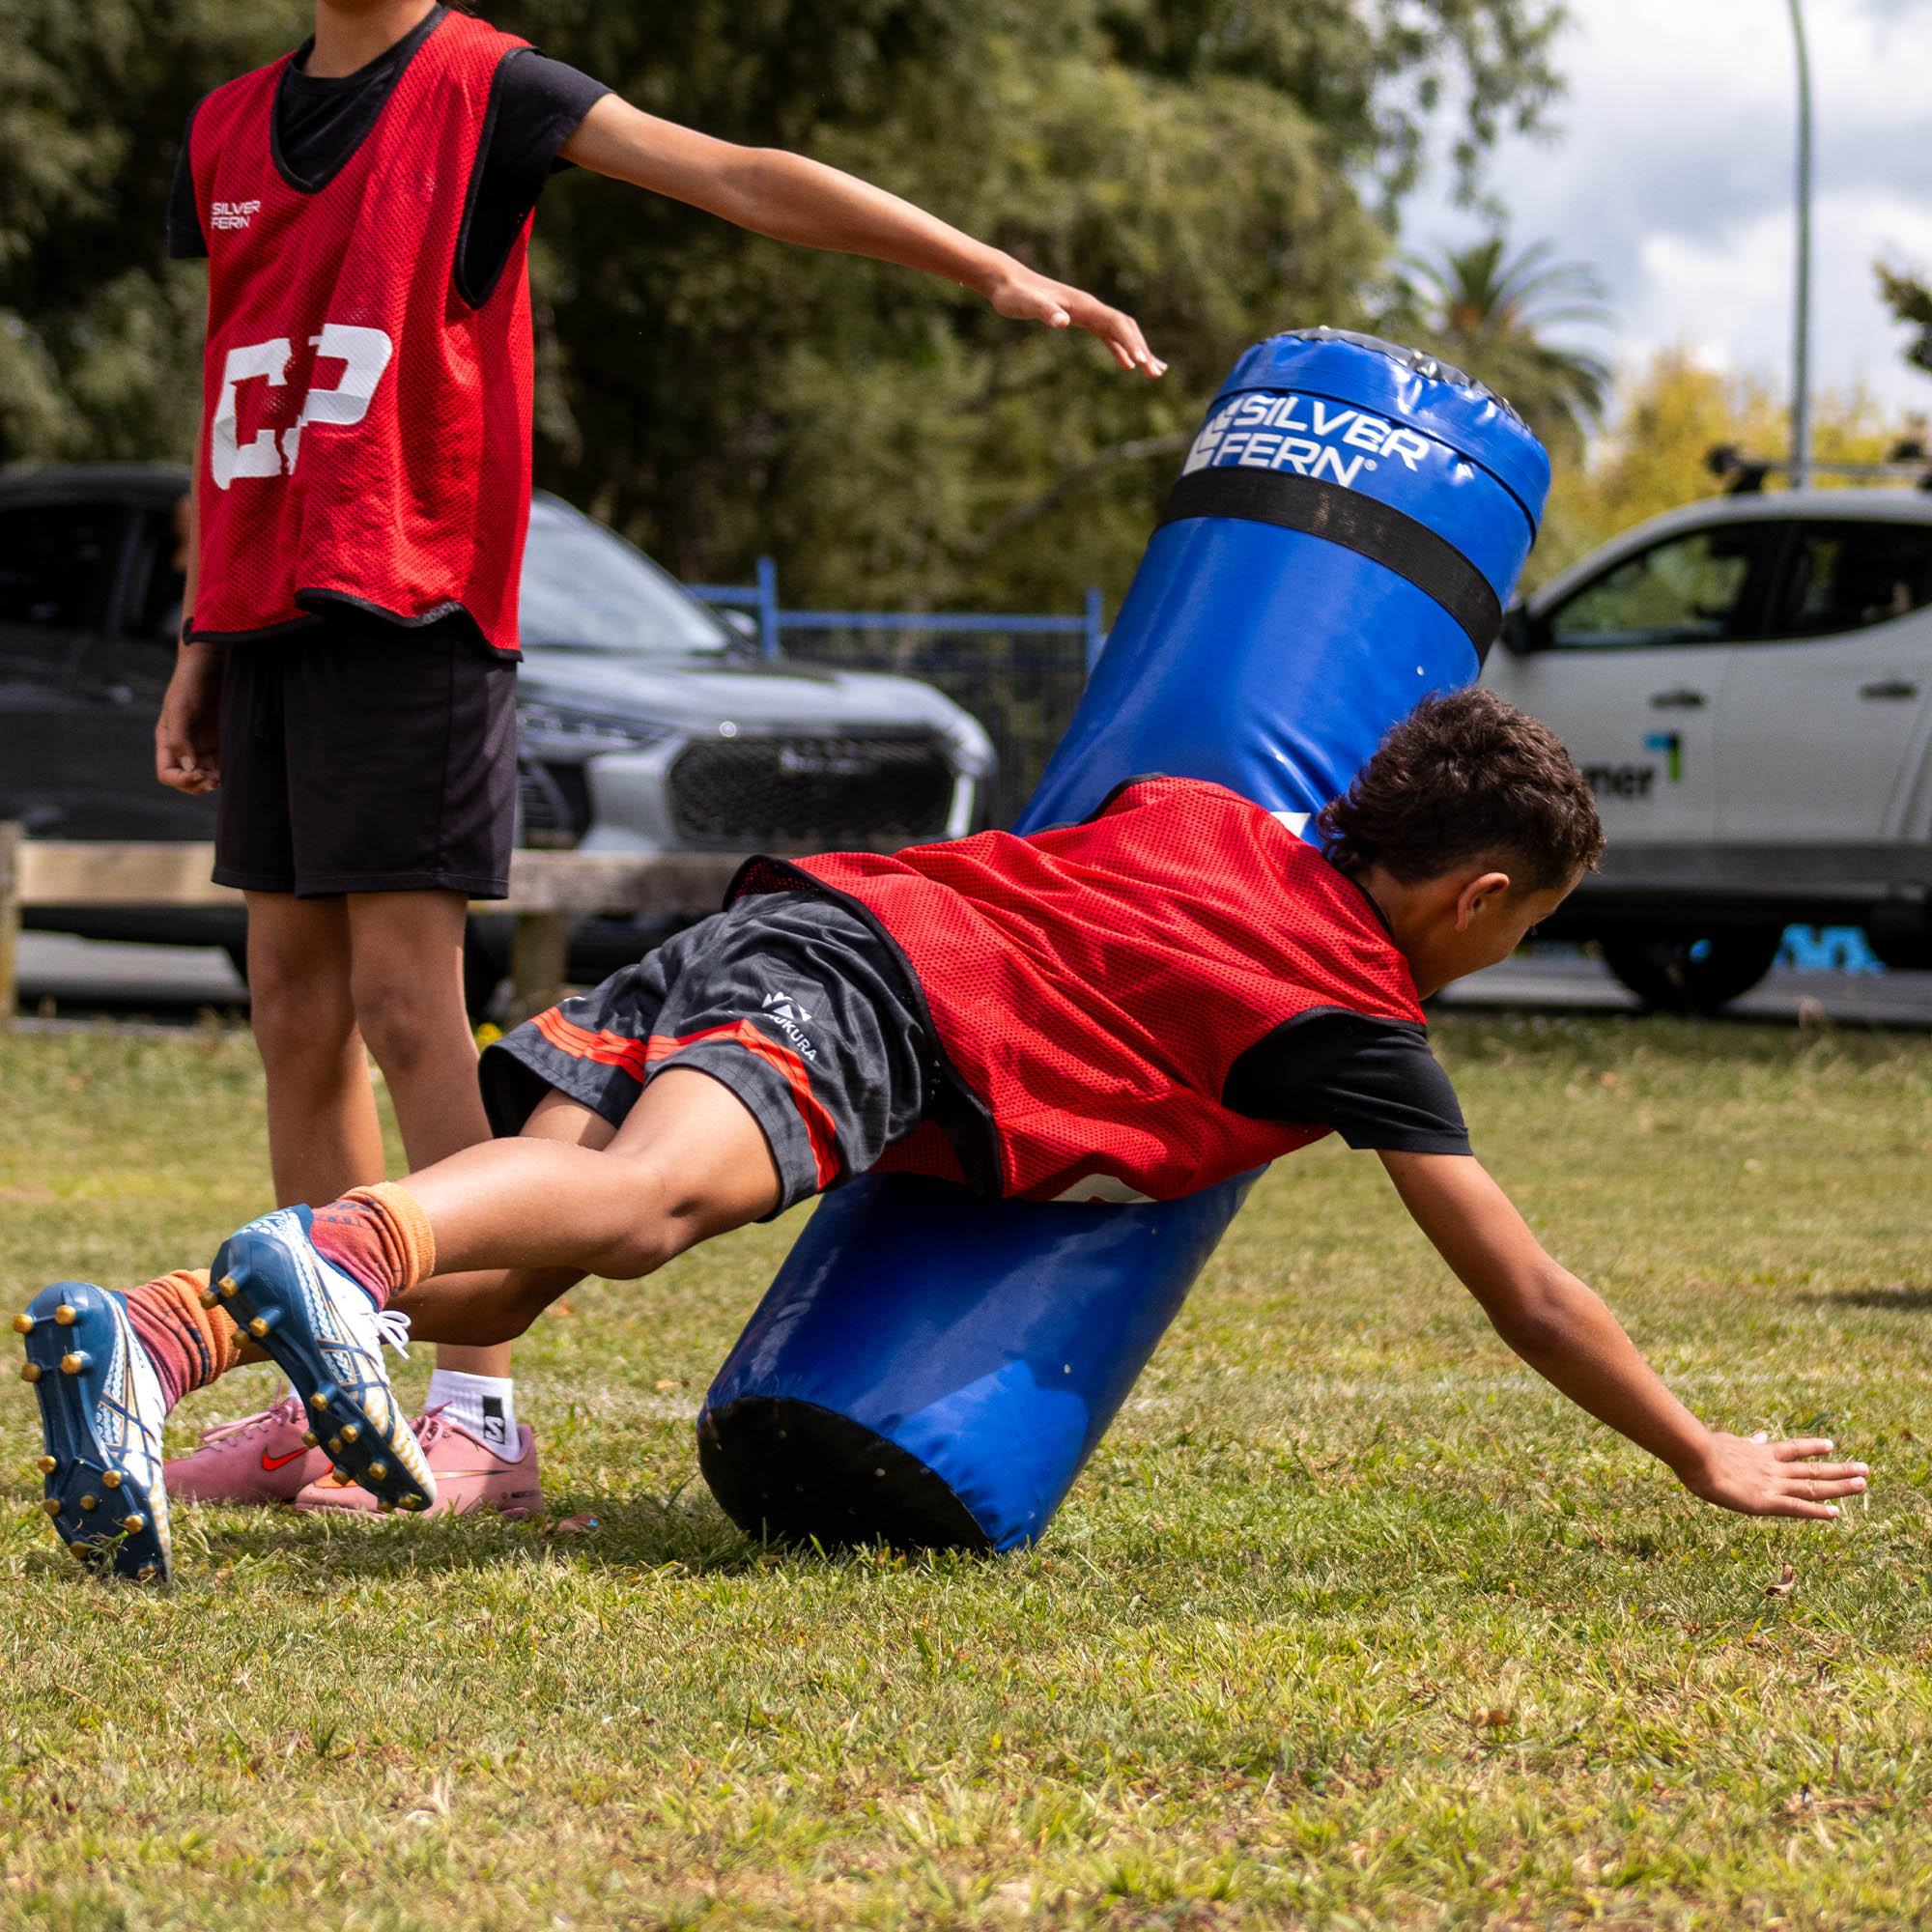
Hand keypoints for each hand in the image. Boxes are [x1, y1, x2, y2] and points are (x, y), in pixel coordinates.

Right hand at [155, 643, 223, 793]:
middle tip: (214, 781)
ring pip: (206, 774)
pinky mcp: (222, 738)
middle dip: (198, 784)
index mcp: (168, 739)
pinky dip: (227, 771)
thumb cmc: (191, 680)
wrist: (213, 661)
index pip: (167, 772)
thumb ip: (180, 739)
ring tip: (224, 778)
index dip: (180, 780)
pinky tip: (234, 770)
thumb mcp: (180, 709)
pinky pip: (223, 763)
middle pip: (186, 778)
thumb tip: (188, 769)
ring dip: (213, 781)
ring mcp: (204, 743)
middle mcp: (185, 745)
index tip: (198, 775)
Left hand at [981, 260, 1165, 376]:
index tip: (1141, 364)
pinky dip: (1120, 349)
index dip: (1130, 343)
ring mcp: (1086, 312)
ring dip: (1137, 351)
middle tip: (1157, 374)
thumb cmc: (1014, 295)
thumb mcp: (1026, 305)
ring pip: (1121, 331)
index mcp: (1083, 305)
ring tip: (1153, 372)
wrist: (1006, 281)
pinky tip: (1127, 365)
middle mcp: (1090, 307)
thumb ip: (1045, 312)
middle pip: (1126, 328)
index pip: (1116, 324)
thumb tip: (1062, 322)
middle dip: (1142, 350)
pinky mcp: (1080, 318)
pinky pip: (1107, 335)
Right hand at [1677, 1431, 1868, 1518]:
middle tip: (1865, 1469)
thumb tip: (1759, 1436)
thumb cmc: (1700, 1449)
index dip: (1813, 1448)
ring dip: (1840, 1485)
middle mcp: (1773, 1468)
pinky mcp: (1766, 1502)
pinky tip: (1836, 1514)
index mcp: (1760, 1452)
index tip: (1831, 1446)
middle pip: (1813, 1468)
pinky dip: (1817, 1511)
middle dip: (1840, 1469)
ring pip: (1813, 1485)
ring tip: (1863, 1482)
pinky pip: (1798, 1508)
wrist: (1696, 1455)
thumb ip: (1747, 1442)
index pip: (1793, 1449)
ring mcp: (1772, 1484)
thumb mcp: (1728, 1440)